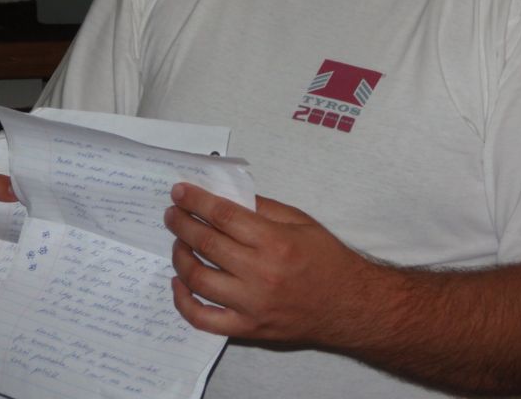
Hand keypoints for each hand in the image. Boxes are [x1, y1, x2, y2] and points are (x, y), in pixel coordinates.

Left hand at [164, 182, 368, 344]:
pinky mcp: (248, 328)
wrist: (349, 305)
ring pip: (199, 280)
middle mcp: (260, 273)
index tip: (179, 192)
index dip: (196, 201)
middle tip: (171, 214)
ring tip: (178, 242)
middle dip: (182, 224)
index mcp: (274, 241)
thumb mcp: (300, 221)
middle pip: (206, 244)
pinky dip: (184, 302)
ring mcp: (251, 305)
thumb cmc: (326, 258)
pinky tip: (178, 283)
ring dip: (180, 257)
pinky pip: (204, 319)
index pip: (223, 216)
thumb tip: (226, 197)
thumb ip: (263, 208)